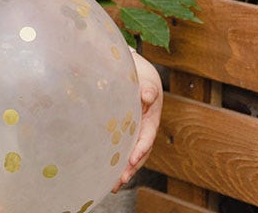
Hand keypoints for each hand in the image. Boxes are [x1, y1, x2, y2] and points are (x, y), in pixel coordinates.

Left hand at [113, 50, 162, 192]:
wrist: (135, 73)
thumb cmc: (141, 75)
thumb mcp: (146, 78)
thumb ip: (147, 88)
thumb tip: (147, 96)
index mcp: (151, 117)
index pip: (147, 136)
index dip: (141, 148)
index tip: (132, 159)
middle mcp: (144, 129)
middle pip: (140, 151)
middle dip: (132, 167)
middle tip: (120, 179)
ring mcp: (135, 133)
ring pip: (131, 154)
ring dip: (124, 170)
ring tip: (113, 185)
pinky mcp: (125, 134)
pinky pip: (122, 149)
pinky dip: (117, 162)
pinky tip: (106, 175)